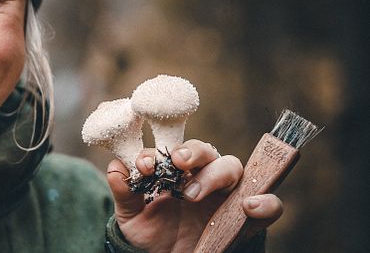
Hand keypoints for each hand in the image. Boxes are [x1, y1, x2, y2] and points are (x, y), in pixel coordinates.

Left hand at [107, 139, 282, 252]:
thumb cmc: (150, 233)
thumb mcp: (130, 214)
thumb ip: (124, 191)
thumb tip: (115, 168)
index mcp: (176, 171)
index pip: (174, 150)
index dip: (160, 152)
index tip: (145, 165)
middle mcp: (202, 177)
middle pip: (207, 152)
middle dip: (192, 152)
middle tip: (176, 164)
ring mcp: (225, 196)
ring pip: (233, 168)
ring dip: (216, 174)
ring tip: (192, 193)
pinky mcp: (244, 218)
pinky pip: (268, 204)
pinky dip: (266, 202)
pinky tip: (251, 206)